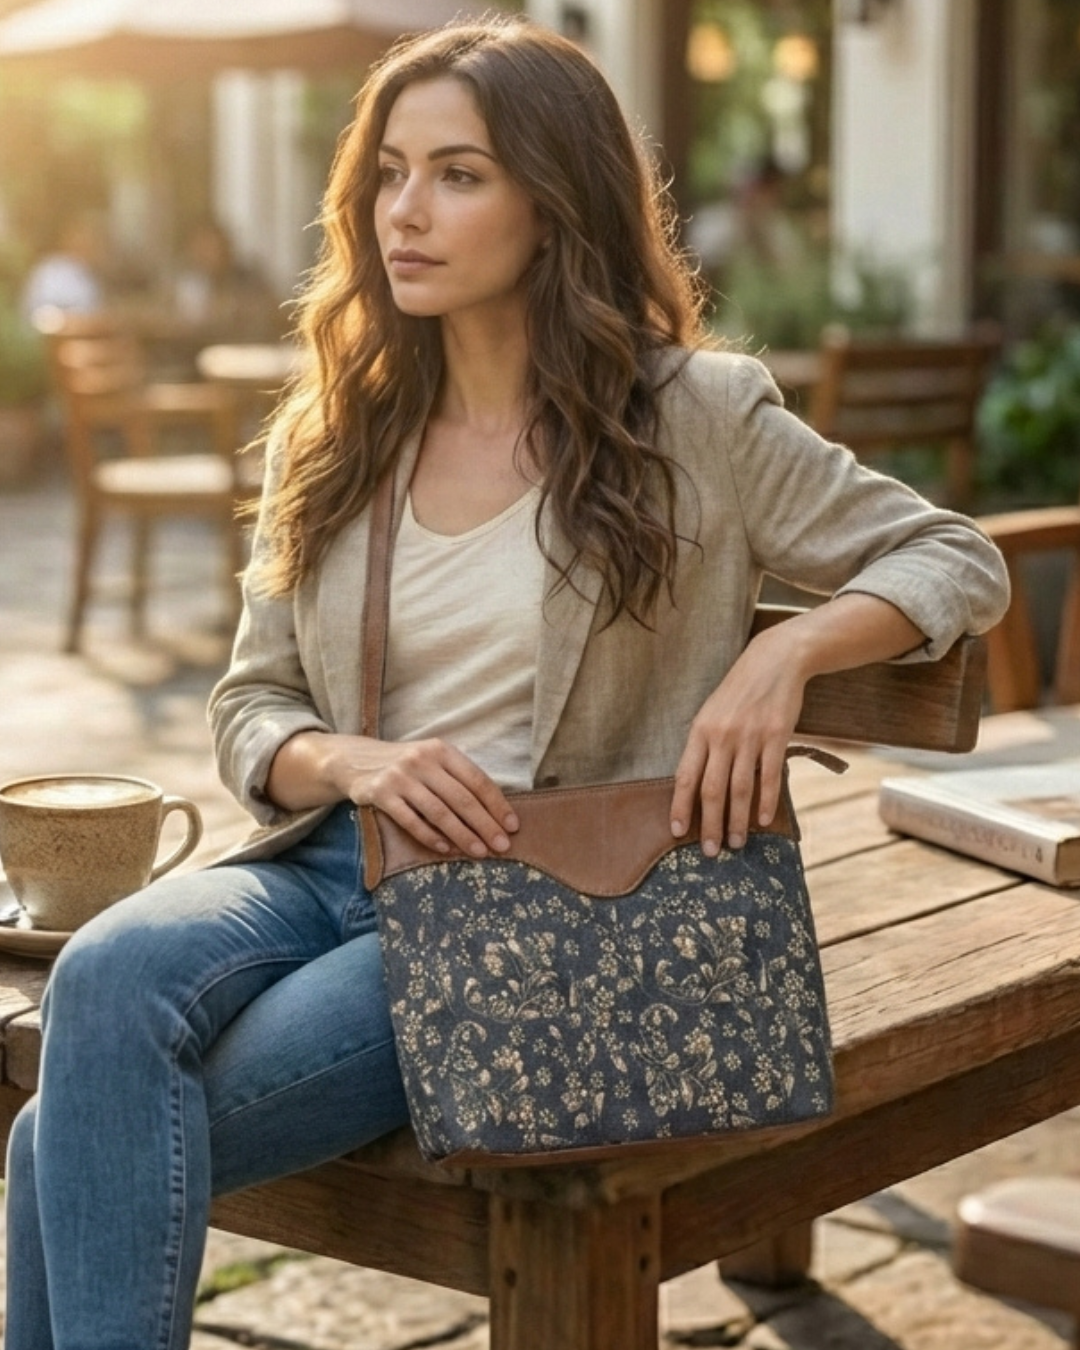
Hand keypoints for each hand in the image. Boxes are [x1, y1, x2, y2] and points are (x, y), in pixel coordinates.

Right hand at [267, 732, 518, 856]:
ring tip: (479, 852)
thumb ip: (457, 779)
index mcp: (441, 750)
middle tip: (502, 846)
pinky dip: (430, 836)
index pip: (477, 779)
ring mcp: (400, 777)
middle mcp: (422, 760)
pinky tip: (446, 849)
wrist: (355, 760)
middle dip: (485, 824)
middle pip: (461, 798)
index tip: (512, 826)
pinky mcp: (381, 793)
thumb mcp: (432, 761)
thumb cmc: (406, 766)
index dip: (497, 804)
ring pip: (439, 811)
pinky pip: (411, 820)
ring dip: (462, 835)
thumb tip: (494, 812)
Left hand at [670, 628, 805, 854]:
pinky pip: (770, 776)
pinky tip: (763, 819)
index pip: (685, 777)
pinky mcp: (776, 736)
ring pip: (740, 788)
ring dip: (737, 820)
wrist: (774, 661)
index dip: (680, 806)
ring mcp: (750, 737)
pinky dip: (766, 801)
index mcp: (700, 731)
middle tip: (710, 851)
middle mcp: (722, 736)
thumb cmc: (739, 691)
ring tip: (736, 843)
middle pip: (712, 790)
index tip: (677, 832)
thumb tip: (693, 784)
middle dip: (709, 824)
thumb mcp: (711, 713)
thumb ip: (703, 746)